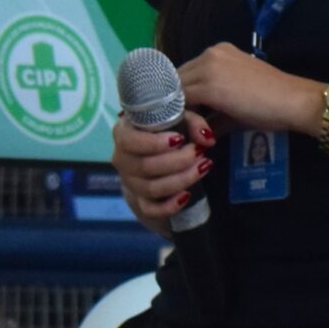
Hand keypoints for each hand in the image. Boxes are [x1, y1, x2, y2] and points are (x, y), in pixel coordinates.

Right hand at [112, 111, 215, 226]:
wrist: (161, 152)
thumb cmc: (168, 128)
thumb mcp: (182, 117)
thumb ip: (194, 122)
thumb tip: (207, 139)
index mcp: (124, 133)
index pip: (128, 141)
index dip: (153, 143)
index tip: (179, 139)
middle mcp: (122, 159)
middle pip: (144, 167)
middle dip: (177, 161)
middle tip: (200, 152)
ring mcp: (129, 182)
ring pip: (151, 188)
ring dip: (181, 179)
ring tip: (203, 167)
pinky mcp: (140, 200)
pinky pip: (150, 210)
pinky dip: (169, 206)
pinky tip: (187, 195)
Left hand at [176, 43, 322, 137]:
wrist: (294, 102)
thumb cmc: (272, 103)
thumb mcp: (236, 105)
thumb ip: (212, 115)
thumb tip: (198, 134)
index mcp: (218, 53)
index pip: (184, 75)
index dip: (180, 98)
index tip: (184, 118)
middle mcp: (210, 53)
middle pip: (175, 82)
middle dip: (177, 106)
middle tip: (185, 128)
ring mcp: (208, 67)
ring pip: (175, 92)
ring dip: (180, 113)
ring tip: (192, 133)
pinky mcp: (208, 86)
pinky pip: (182, 104)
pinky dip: (185, 120)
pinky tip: (196, 133)